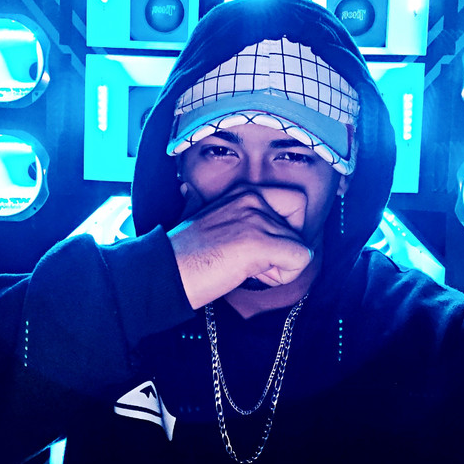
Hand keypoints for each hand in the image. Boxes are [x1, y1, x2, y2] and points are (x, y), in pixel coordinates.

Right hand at [167, 183, 312, 308]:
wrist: (162, 272)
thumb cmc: (181, 253)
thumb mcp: (195, 215)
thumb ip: (199, 200)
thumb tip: (187, 188)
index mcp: (244, 192)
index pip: (296, 201)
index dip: (287, 227)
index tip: (259, 244)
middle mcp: (253, 198)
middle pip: (300, 226)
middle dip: (286, 248)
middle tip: (256, 260)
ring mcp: (257, 219)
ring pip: (300, 247)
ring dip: (278, 266)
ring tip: (243, 268)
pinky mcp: (259, 242)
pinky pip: (300, 260)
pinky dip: (283, 276)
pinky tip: (252, 275)